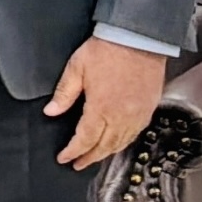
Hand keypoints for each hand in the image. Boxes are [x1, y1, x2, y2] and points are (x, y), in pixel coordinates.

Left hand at [45, 37, 168, 167]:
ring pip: (121, 142)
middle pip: (104, 146)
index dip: (73, 151)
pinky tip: (118, 142)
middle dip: (89, 157)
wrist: (140, 37)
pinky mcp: (149, 108)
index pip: (85, 139)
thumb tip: (51, 111)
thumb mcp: (77, 68)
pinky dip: (124, 142)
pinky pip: (136, 133)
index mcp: (101, 108)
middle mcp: (121, 116)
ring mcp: (138, 114)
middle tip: (78, 164)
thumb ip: (64, 93)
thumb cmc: (108, 49)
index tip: (64, 158)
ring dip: (106, 153)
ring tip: (95, 157)